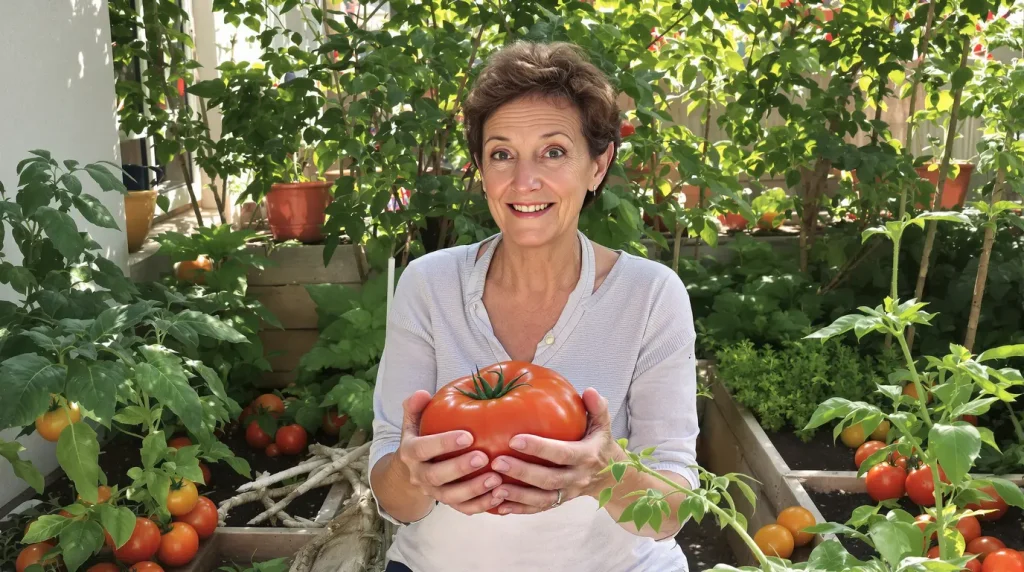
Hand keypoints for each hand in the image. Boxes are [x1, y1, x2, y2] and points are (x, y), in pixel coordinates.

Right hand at [395, 390, 503, 514]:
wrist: (412, 472)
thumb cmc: (421, 438)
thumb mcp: (413, 422)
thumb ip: (415, 407)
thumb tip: (422, 393)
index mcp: (410, 453)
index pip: (423, 449)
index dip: (443, 444)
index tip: (468, 436)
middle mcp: (420, 475)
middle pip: (437, 476)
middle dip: (460, 468)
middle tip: (484, 458)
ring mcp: (434, 492)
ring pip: (451, 497)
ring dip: (474, 490)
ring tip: (497, 480)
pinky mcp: (448, 503)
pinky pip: (464, 508)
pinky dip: (482, 505)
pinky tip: (500, 495)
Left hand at [488, 388, 621, 514]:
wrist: (611, 477)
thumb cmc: (599, 444)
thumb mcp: (603, 425)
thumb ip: (597, 408)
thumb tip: (589, 390)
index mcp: (586, 456)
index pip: (562, 453)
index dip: (540, 448)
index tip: (514, 439)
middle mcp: (577, 478)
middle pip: (548, 479)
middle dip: (522, 472)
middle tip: (497, 463)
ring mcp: (568, 493)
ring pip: (542, 499)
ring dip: (517, 495)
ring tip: (494, 488)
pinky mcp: (559, 502)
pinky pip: (539, 509)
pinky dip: (519, 509)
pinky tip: (498, 505)